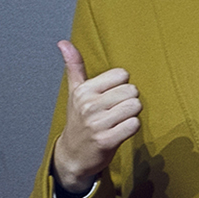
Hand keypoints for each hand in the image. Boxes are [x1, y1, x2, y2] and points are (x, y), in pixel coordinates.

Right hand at [52, 41, 141, 190]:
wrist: (73, 155)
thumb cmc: (79, 120)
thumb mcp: (75, 92)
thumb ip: (74, 66)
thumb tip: (63, 42)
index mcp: (84, 90)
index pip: (122, 75)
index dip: (121, 86)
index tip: (109, 97)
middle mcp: (89, 106)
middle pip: (132, 91)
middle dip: (128, 101)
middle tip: (114, 112)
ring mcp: (97, 124)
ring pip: (135, 107)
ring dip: (131, 115)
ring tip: (116, 122)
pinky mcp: (107, 141)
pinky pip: (134, 125)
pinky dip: (131, 128)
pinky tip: (119, 132)